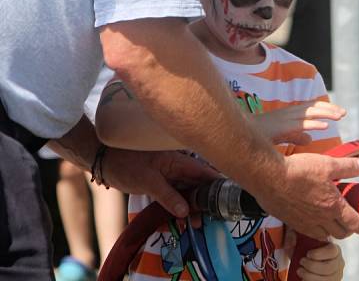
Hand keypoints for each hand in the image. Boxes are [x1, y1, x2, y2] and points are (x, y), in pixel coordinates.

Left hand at [101, 148, 218, 217]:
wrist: (104, 160)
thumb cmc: (125, 165)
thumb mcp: (147, 181)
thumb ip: (168, 195)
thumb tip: (187, 210)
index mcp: (178, 160)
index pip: (204, 171)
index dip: (217, 183)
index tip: (228, 198)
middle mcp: (177, 165)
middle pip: (199, 182)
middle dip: (206, 200)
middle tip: (211, 219)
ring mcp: (169, 173)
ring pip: (188, 189)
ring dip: (193, 205)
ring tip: (196, 225)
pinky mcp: (161, 180)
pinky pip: (177, 192)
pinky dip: (181, 204)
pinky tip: (183, 218)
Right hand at [254, 152, 358, 240]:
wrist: (270, 177)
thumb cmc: (298, 170)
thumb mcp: (327, 164)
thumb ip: (347, 167)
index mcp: (333, 206)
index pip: (354, 224)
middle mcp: (321, 219)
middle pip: (341, 233)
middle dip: (350, 229)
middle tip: (351, 220)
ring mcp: (306, 223)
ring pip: (325, 235)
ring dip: (333, 230)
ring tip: (333, 220)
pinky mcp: (292, 222)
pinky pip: (309, 233)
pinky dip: (317, 230)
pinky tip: (314, 218)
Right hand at [255, 101, 345, 144]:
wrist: (240, 137)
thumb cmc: (259, 136)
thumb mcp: (282, 134)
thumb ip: (296, 135)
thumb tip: (310, 139)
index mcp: (290, 115)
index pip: (311, 108)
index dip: (325, 109)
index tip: (339, 112)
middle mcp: (289, 113)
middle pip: (313, 107)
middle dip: (329, 109)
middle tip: (343, 113)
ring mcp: (285, 119)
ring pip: (309, 113)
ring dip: (326, 113)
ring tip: (339, 116)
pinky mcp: (282, 127)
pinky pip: (300, 124)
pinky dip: (313, 125)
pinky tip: (323, 127)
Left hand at [285, 231, 344, 280]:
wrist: (307, 262)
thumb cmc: (306, 249)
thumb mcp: (299, 240)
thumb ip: (293, 236)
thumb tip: (291, 242)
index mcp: (334, 248)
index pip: (332, 251)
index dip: (319, 253)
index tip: (307, 254)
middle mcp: (338, 262)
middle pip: (329, 267)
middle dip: (312, 266)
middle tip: (301, 262)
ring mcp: (336, 275)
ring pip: (326, 280)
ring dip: (310, 277)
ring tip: (300, 271)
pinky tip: (304, 279)